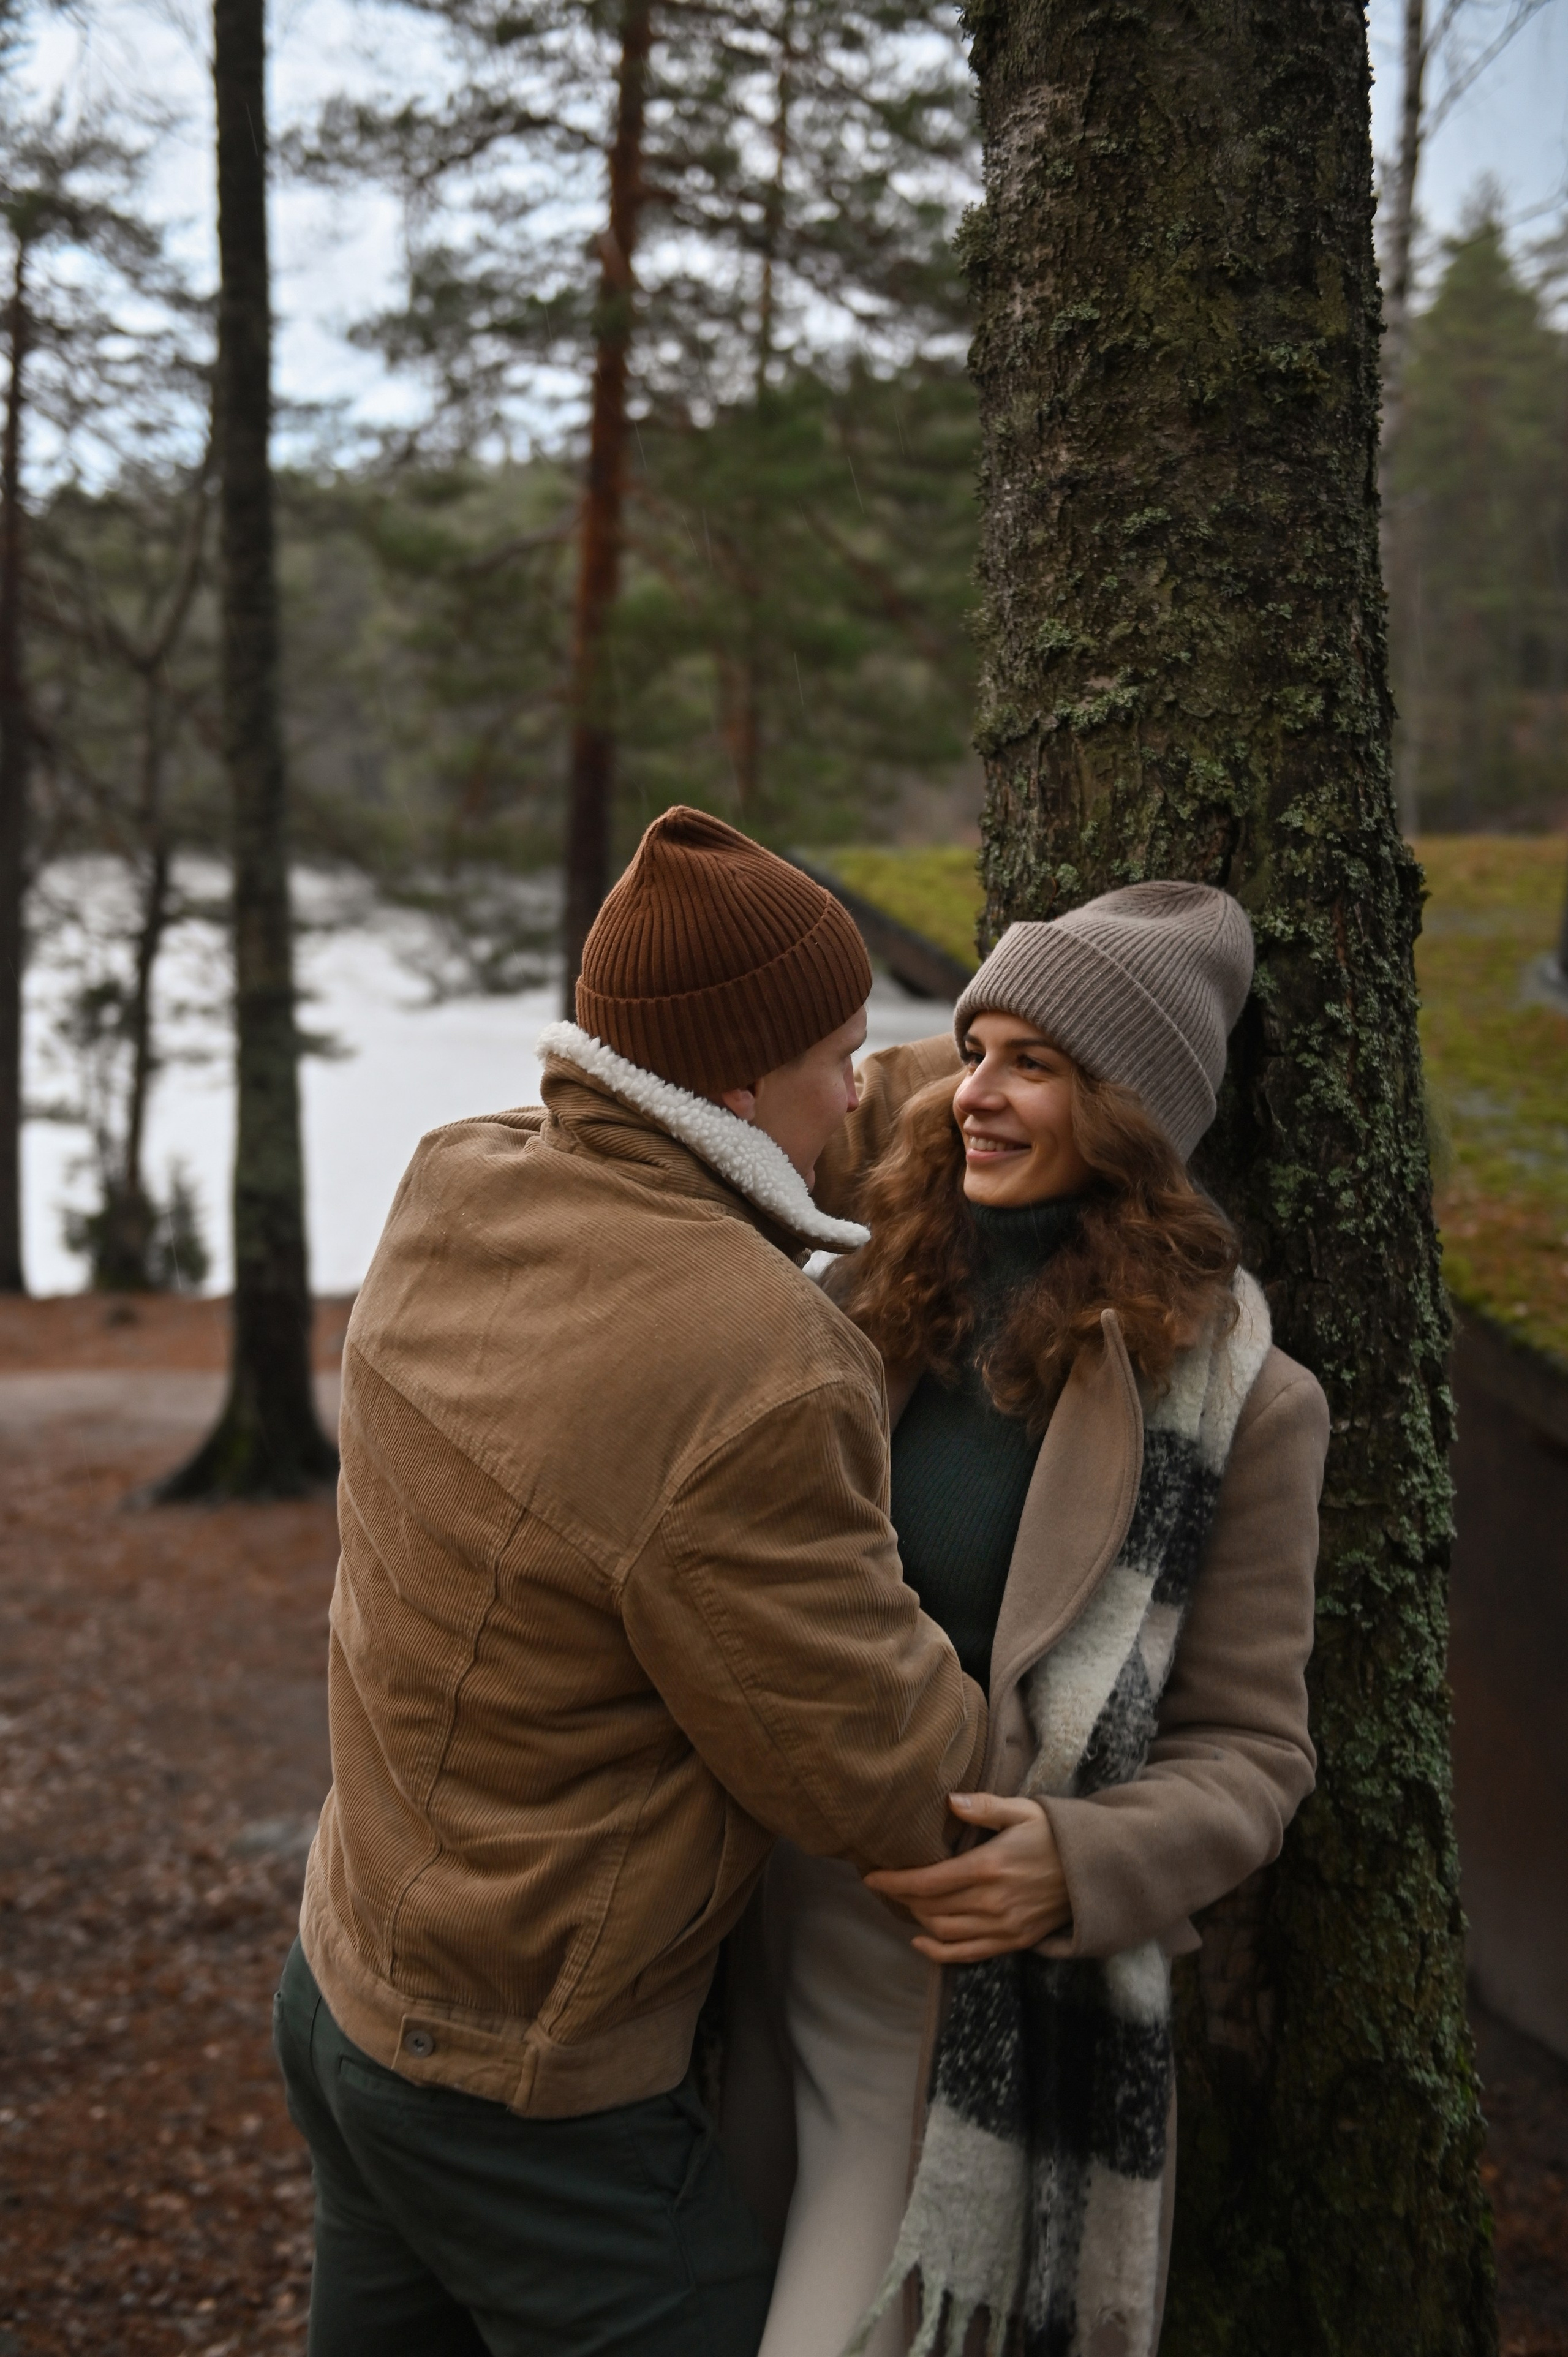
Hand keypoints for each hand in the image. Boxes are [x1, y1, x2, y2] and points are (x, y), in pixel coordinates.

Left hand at [863, 1793, 1070, 1961]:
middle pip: (930, 1908)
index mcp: (989, 1867)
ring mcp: (1003, 1926)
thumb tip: (950, 1800)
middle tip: (886, 1885)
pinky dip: (939, 1952)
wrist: (1096, 1871)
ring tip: (906, 1903)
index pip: (928, 1881)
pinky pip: (967, 1954)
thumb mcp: (1024, 1810)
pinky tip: (921, 1941)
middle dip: (902, 1898)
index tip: (871, 1877)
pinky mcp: (1013, 1941)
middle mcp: (992, 1902)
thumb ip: (984, 1807)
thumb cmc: (1055, 1835)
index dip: (894, 1882)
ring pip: (944, 1932)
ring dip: (918, 1920)